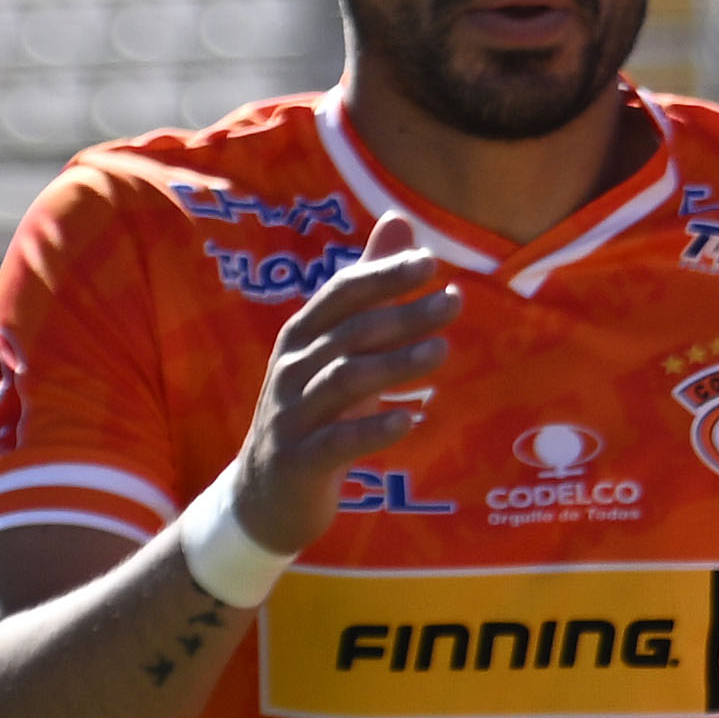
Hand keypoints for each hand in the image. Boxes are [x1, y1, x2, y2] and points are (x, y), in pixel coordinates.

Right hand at [214, 247, 455, 561]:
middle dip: (401, 315)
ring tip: (441, 351)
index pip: (341, 293)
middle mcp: (292, 368)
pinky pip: (337, 442)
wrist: (265, 493)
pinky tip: (409, 420)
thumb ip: (369, 290)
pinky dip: (372, 429)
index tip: (431, 263)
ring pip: (343, 380)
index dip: (382, 275)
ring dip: (394, 364)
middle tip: (453, 303)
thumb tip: (400, 224)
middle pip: (349, 333)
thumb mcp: (339, 348)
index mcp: (301, 336)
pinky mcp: (300, 459)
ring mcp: (292, 415)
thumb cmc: (314, 411)